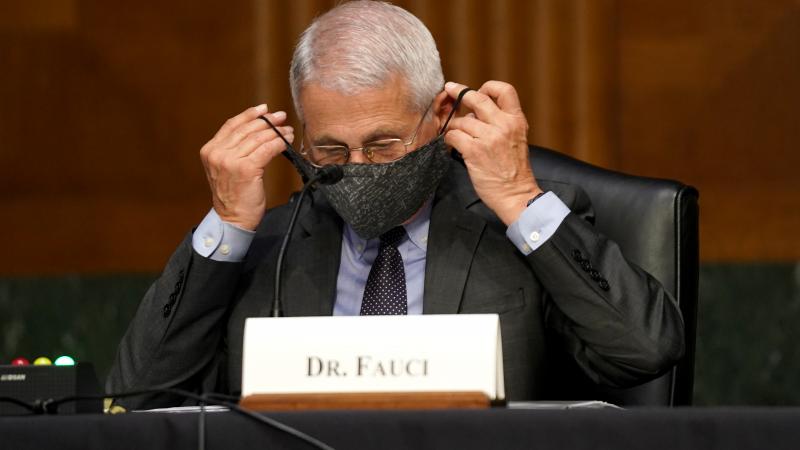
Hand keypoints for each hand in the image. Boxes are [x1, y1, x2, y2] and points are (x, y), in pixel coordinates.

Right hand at [199, 104, 293, 230]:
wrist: (233, 219)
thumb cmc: (234, 196)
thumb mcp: (226, 168)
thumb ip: (233, 149)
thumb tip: (257, 130)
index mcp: (210, 150)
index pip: (231, 125)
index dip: (249, 115)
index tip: (264, 109)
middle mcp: (217, 153)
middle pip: (246, 129)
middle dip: (267, 121)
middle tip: (281, 117)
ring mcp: (230, 161)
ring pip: (258, 138)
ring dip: (276, 132)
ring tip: (287, 131)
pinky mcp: (246, 169)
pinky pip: (267, 149)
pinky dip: (279, 143)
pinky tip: (287, 142)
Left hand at [443, 81, 541, 225]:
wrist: (516, 194)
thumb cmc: (514, 171)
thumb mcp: (516, 139)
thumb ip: (501, 123)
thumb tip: (475, 112)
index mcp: (516, 120)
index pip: (504, 90)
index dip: (488, 86)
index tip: (478, 90)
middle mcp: (504, 125)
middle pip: (477, 98)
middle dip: (460, 92)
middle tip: (450, 89)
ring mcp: (488, 137)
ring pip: (461, 120)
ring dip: (454, 126)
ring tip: (457, 135)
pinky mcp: (474, 151)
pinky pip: (454, 135)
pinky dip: (450, 139)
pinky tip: (453, 145)